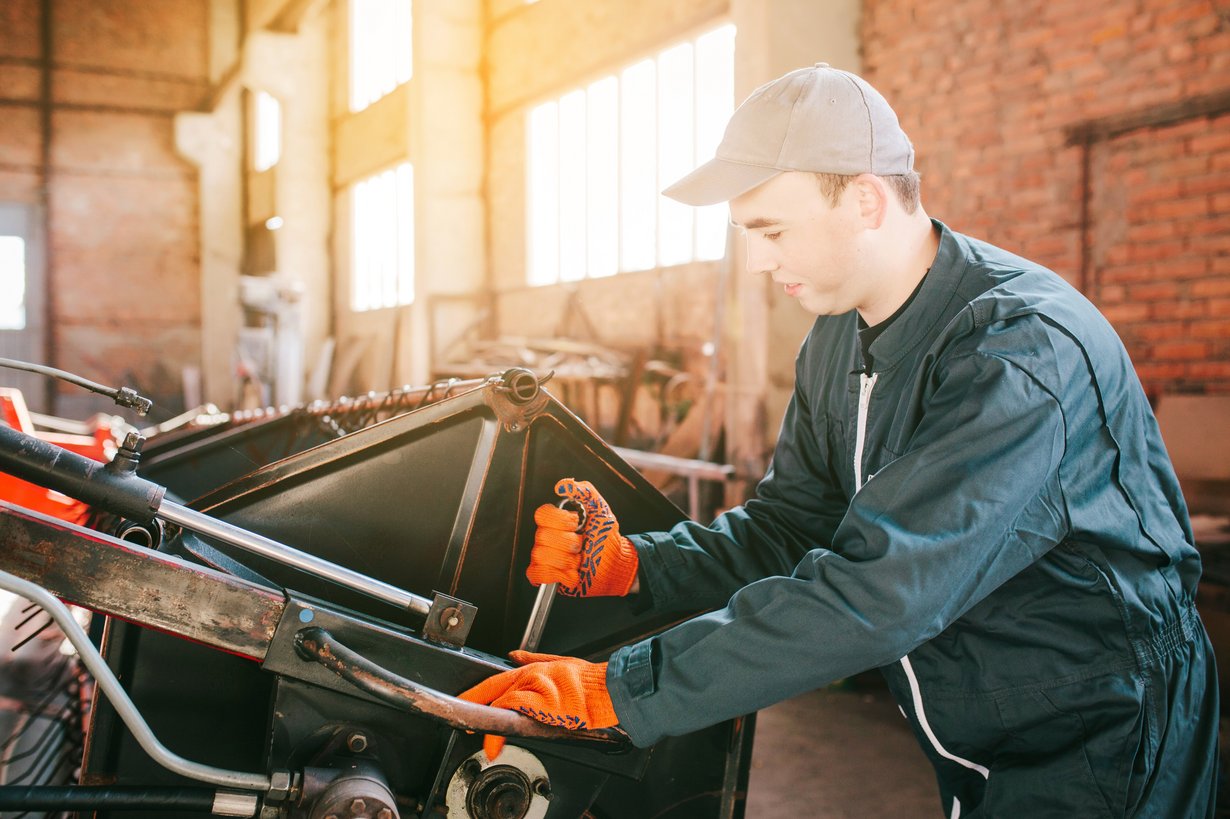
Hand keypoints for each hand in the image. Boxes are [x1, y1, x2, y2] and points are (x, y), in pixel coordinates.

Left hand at [458, 650, 616, 759]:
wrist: (605, 689)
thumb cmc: (588, 680)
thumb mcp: (559, 661)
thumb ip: (533, 658)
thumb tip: (513, 655)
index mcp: (532, 669)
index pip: (497, 679)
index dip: (478, 692)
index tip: (466, 702)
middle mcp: (530, 679)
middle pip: (493, 691)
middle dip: (475, 705)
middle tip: (462, 721)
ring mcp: (535, 693)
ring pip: (502, 705)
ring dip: (489, 724)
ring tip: (482, 738)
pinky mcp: (542, 708)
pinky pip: (515, 718)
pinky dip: (502, 732)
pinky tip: (495, 743)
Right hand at [527, 478, 638, 596]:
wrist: (614, 564)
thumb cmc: (606, 538)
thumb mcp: (600, 510)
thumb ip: (585, 492)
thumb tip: (562, 485)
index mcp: (556, 521)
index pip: (542, 514)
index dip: (561, 521)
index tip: (577, 524)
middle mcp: (547, 537)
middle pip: (542, 536)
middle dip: (570, 543)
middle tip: (582, 545)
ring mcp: (545, 556)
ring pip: (541, 555)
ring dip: (567, 560)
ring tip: (579, 560)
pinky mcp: (547, 575)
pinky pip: (537, 574)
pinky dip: (557, 575)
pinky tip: (572, 574)